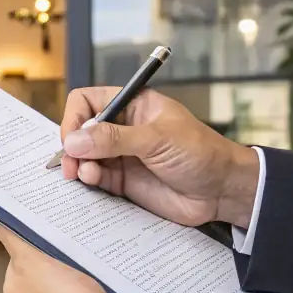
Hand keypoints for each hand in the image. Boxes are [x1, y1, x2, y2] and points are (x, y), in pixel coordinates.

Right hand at [60, 88, 258, 228]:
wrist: (222, 191)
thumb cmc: (201, 153)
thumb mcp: (157, 139)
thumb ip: (115, 140)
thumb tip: (75, 141)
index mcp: (133, 105)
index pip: (89, 101)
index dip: (76, 117)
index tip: (73, 138)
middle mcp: (123, 129)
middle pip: (81, 130)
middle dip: (72, 145)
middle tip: (70, 162)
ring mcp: (122, 155)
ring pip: (84, 156)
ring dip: (78, 164)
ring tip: (83, 174)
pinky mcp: (123, 181)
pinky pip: (95, 178)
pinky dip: (87, 179)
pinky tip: (92, 181)